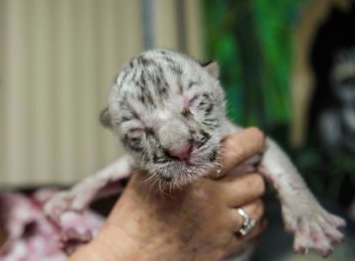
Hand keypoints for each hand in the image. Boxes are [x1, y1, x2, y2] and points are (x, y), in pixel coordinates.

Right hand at [70, 127, 266, 260]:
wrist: (129, 257)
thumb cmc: (133, 215)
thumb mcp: (146, 175)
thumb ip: (174, 155)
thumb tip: (198, 136)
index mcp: (190, 176)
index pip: (237, 150)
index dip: (251, 140)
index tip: (253, 138)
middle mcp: (210, 200)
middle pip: (254, 179)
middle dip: (249, 173)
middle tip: (238, 171)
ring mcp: (219, 226)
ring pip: (258, 205)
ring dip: (249, 197)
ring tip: (233, 195)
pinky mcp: (224, 247)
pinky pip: (255, 228)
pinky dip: (250, 219)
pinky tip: (234, 215)